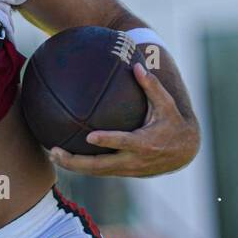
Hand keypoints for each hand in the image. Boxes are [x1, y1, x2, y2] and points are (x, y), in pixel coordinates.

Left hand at [48, 63, 198, 177]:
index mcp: (144, 142)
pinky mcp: (124, 172)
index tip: (89, 136)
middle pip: (100, 165)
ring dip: (73, 166)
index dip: (107, 140)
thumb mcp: (166, 105)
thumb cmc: (173, 123)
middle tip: (55, 151)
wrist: (184, 152)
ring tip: (52, 155)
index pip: (123, 142)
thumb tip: (137, 65)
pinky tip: (64, 158)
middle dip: (76, 161)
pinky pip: (99, 171)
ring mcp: (127, 169)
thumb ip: (152, 86)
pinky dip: (82, 167)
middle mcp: (133, 160)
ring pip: (96, 172)